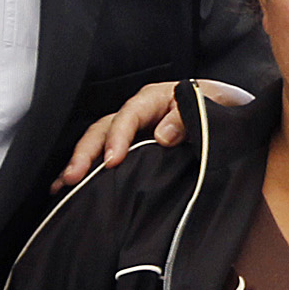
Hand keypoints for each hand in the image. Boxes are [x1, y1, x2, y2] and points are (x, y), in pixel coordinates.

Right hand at [52, 78, 255, 192]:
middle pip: (103, 129)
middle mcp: (135, 113)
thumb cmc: (217, 105)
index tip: (112, 161)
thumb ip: (188, 118)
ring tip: (62, 187)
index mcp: (153, 99)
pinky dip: (86, 171)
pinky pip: (103, 156)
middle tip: (74, 177)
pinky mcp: (130, 148)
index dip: (118, 138)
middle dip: (86, 153)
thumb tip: (163, 136)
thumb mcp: (211, 105)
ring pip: (97, 142)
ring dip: (79, 163)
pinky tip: (67, 189)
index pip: (128, 116)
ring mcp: (130, 131)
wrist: (226, 110)